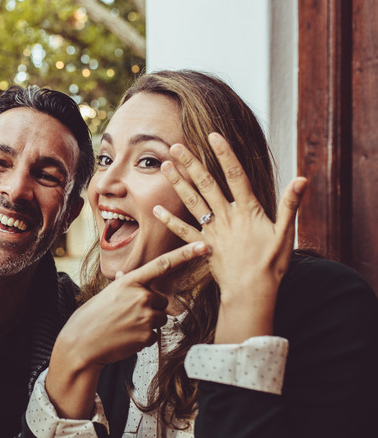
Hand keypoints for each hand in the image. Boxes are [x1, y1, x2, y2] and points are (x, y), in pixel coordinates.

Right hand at [46, 241, 208, 418]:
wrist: (80, 344)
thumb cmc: (91, 318)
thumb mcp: (106, 294)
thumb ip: (123, 286)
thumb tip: (125, 277)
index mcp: (129, 281)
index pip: (162, 264)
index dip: (185, 254)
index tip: (203, 245)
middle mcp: (140, 296)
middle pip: (162, 300)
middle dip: (150, 308)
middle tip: (127, 316)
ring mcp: (145, 316)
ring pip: (160, 318)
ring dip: (146, 324)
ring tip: (124, 327)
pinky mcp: (147, 336)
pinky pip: (154, 335)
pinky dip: (141, 338)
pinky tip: (125, 338)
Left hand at [153, 133, 306, 342]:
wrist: (252, 292)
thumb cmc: (272, 264)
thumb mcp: (285, 232)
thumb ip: (290, 204)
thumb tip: (302, 178)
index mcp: (247, 210)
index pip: (235, 175)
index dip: (224, 154)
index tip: (213, 136)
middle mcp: (226, 216)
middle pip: (206, 184)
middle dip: (191, 163)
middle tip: (175, 146)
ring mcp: (212, 230)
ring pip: (192, 201)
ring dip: (178, 183)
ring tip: (164, 166)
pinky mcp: (202, 246)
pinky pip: (183, 231)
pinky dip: (169, 220)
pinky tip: (156, 208)